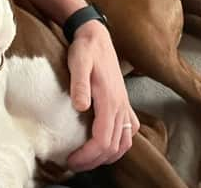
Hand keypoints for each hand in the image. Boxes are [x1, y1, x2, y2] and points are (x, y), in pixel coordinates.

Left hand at [66, 20, 139, 170]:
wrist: (96, 36)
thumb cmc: (85, 49)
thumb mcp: (78, 61)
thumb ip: (79, 83)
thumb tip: (80, 107)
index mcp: (110, 100)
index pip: (103, 140)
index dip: (87, 156)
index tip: (70, 160)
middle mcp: (121, 106)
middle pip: (113, 146)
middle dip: (94, 161)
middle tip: (73, 164)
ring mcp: (125, 105)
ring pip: (125, 142)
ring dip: (108, 156)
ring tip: (88, 160)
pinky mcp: (124, 103)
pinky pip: (130, 132)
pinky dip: (120, 145)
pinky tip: (107, 146)